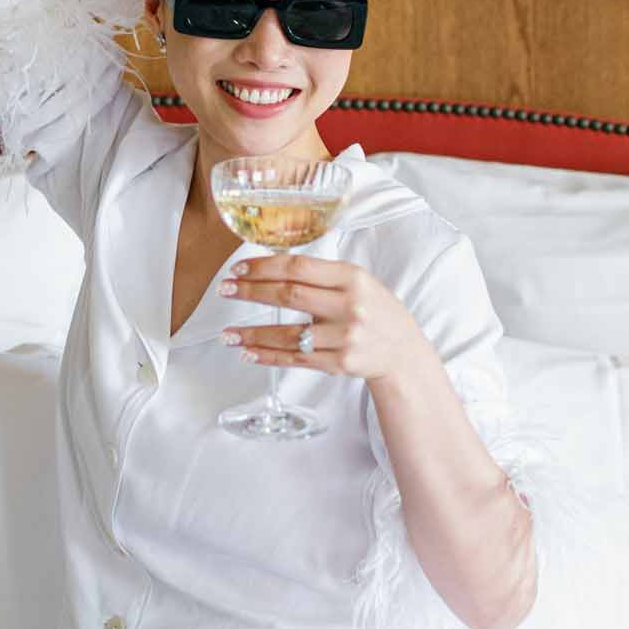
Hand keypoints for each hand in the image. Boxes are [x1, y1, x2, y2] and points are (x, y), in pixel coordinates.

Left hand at [217, 255, 431, 385]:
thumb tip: (271, 265)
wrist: (403, 352)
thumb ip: (322, 275)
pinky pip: (296, 359)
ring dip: (252, 334)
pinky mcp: (340, 364)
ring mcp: (345, 337)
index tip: (238, 269)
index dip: (263, 266)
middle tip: (224, 290)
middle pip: (289, 295)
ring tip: (227, 334)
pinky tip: (249, 352)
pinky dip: (269, 356)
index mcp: (352, 277)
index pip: (299, 267)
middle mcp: (349, 306)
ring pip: (288, 334)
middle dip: (250, 292)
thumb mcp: (358, 282)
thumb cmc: (374, 311)